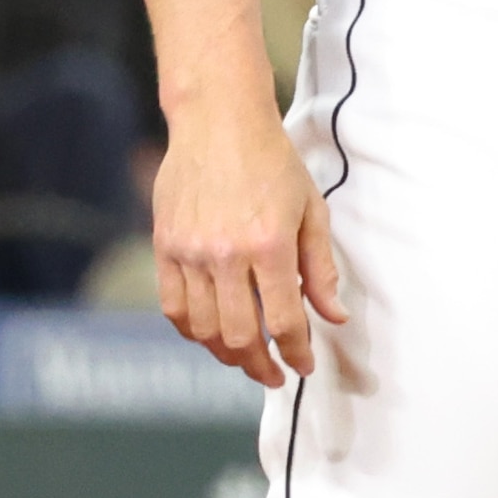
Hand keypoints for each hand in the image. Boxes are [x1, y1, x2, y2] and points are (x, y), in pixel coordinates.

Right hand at [152, 93, 342, 387]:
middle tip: (274, 375)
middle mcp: (225, 255)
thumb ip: (321, 270)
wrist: (217, 123)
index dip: (297, 353)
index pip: (285, 320)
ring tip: (245, 359)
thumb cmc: (273, 164)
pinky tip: (211, 335)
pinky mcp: (164, 246)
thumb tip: (333, 318)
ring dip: (225, 353)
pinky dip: (192, 330)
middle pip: (240, 334)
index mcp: (270, 246)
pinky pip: (173, 306)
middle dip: (261, 364)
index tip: (304, 367)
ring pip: (203, 328)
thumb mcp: (312, 212)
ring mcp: (189, 252)